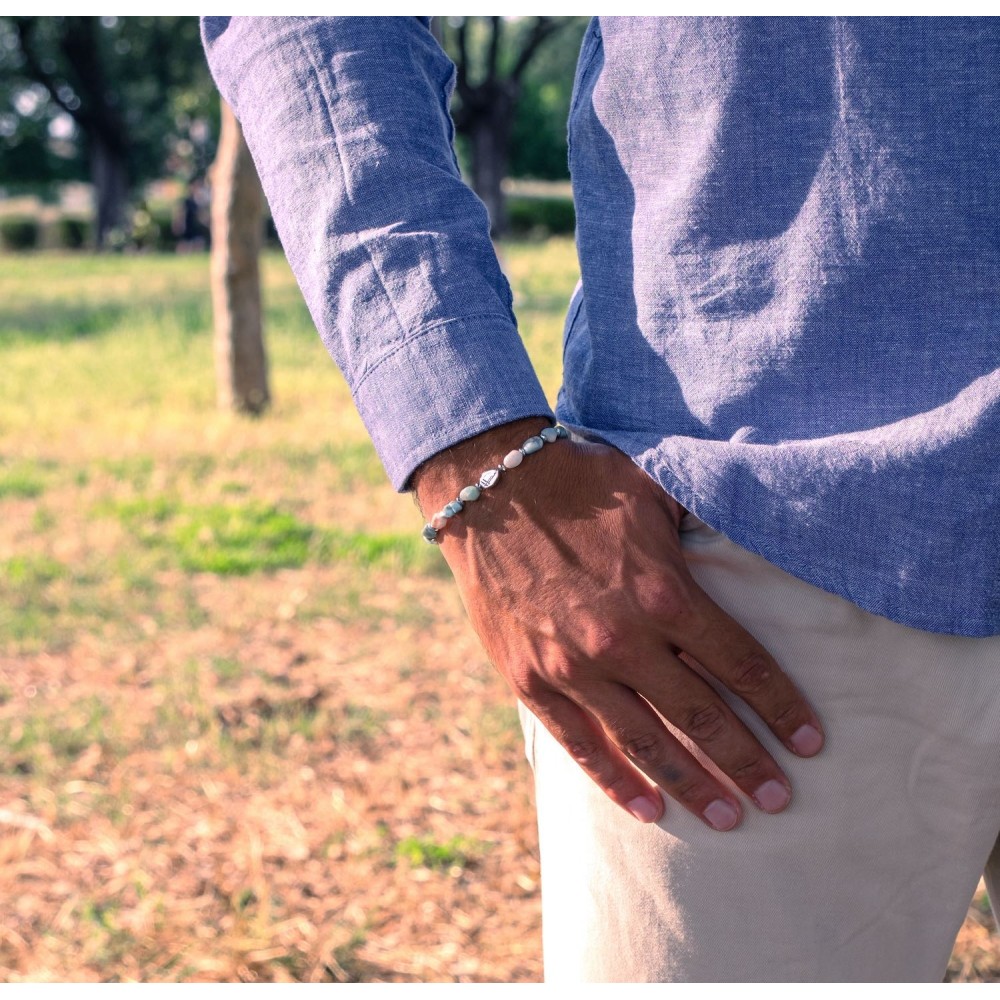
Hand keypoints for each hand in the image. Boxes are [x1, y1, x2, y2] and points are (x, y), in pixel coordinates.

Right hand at [414, 419, 823, 828]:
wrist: (489, 489)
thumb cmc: (580, 481)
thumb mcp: (654, 488)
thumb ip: (704, 520)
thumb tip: (757, 523)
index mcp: (664, 593)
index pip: (741, 665)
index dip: (782, 707)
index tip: (810, 741)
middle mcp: (624, 640)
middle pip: (702, 718)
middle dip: (748, 763)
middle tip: (779, 798)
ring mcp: (574, 667)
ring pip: (647, 744)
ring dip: (692, 787)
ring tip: (729, 819)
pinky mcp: (531, 680)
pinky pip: (581, 744)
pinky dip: (617, 781)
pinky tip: (648, 809)